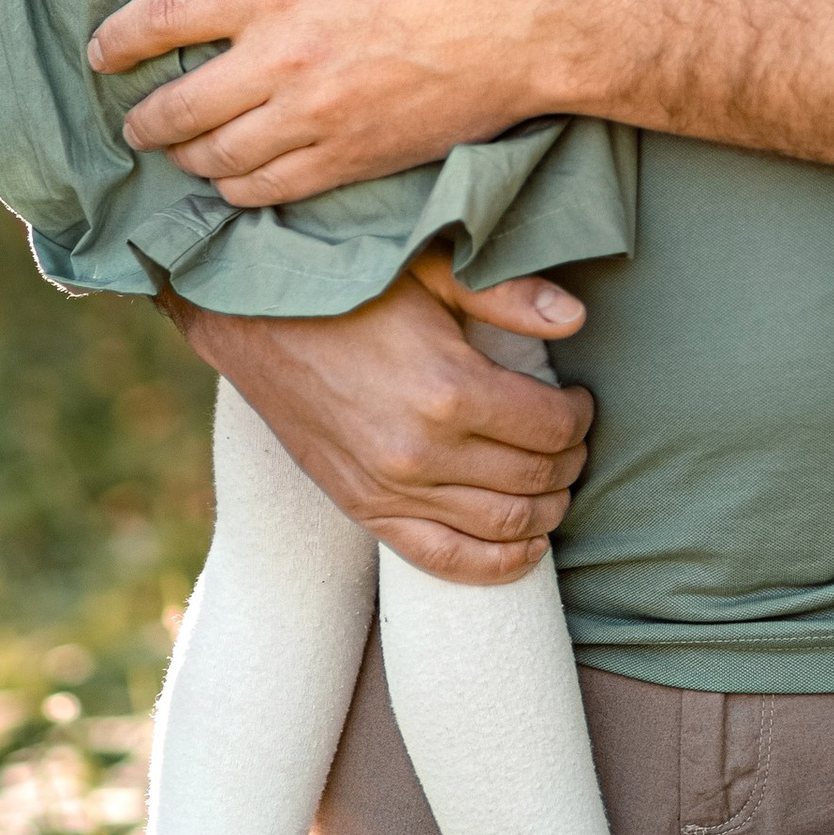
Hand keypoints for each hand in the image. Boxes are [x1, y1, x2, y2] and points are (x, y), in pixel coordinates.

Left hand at [94, 0, 558, 205]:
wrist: (534, 28)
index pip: (169, 18)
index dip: (120, 39)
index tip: (99, 51)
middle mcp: (288, 63)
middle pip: (181, 106)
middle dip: (143, 119)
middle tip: (131, 120)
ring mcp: (319, 119)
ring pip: (220, 158)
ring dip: (187, 158)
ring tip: (177, 152)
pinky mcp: (354, 160)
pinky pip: (272, 191)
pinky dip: (240, 190)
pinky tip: (233, 181)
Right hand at [163, 252, 594, 581]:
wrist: (252, 319)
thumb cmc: (346, 286)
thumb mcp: (427, 270)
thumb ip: (505, 294)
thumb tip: (576, 318)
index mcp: (448, 388)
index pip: (552, 426)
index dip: (581, 415)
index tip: (578, 400)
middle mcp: (423, 451)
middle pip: (536, 478)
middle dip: (570, 461)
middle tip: (572, 438)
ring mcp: (392, 489)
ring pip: (504, 525)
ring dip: (547, 510)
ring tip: (554, 481)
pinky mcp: (365, 510)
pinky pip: (446, 560)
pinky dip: (497, 564)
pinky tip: (526, 547)